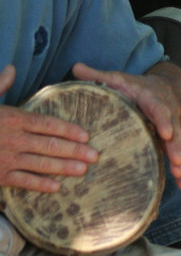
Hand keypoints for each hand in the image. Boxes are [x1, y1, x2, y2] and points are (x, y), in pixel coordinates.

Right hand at [0, 65, 96, 192]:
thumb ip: (0, 85)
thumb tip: (12, 68)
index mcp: (12, 119)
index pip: (47, 124)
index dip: (69, 130)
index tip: (86, 135)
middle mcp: (12, 139)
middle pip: (50, 145)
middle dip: (75, 151)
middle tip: (96, 155)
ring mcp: (6, 159)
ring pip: (41, 164)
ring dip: (64, 167)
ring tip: (84, 170)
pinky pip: (23, 181)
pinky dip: (40, 185)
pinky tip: (57, 187)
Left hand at [71, 63, 180, 190]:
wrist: (166, 87)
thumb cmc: (137, 86)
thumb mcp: (119, 78)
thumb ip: (98, 75)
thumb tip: (74, 66)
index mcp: (152, 100)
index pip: (160, 109)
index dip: (163, 121)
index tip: (166, 132)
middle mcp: (166, 115)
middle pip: (174, 131)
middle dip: (176, 146)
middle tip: (177, 159)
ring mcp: (171, 129)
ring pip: (178, 144)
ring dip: (179, 159)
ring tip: (179, 174)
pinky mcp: (171, 141)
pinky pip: (177, 155)